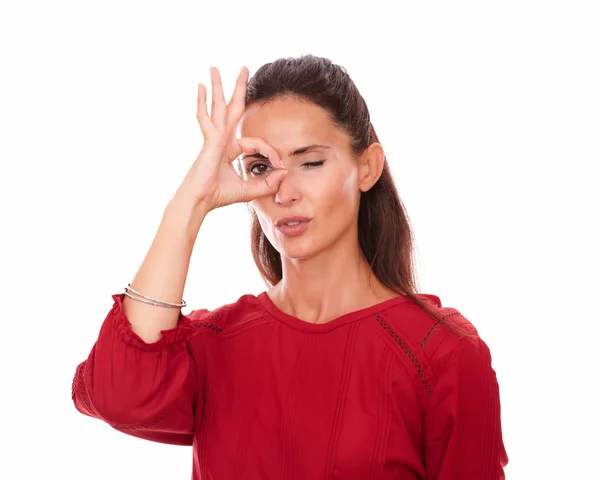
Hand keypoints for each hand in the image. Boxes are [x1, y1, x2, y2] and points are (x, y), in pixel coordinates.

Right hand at [177, 66, 286, 210]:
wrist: (200, 201)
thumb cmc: (218, 196)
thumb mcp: (250, 190)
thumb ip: (268, 183)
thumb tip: (283, 172)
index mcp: (230, 149)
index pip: (256, 142)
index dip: (271, 152)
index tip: (279, 166)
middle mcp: (222, 140)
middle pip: (232, 109)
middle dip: (238, 88)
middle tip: (243, 68)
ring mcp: (215, 138)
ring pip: (219, 107)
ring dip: (219, 86)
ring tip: (214, 67)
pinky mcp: (210, 141)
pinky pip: (207, 118)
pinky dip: (203, 102)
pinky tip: (201, 86)